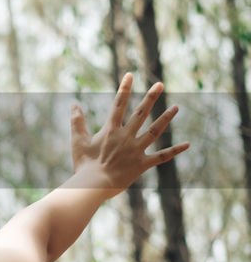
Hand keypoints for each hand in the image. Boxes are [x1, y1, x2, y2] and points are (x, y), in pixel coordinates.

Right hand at [70, 72, 189, 190]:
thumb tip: (73, 104)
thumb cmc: (83, 164)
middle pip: (140, 113)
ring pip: (154, 131)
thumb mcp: (77, 141)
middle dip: (150, 97)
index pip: (118, 104)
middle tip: (160, 84)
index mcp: (110, 130)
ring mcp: (135, 150)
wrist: (92, 185)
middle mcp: (125, 137)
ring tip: (177, 107)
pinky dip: (174, 151)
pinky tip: (187, 144)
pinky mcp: (142, 164)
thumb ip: (76, 122)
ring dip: (166, 118)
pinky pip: (161, 157)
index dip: (124, 89)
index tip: (130, 75)